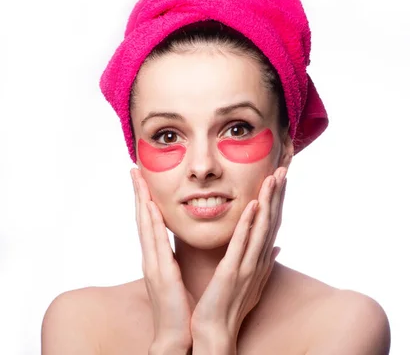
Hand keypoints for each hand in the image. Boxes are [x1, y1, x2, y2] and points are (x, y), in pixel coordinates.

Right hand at [131, 168, 194, 351]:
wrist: (174, 335)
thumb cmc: (179, 308)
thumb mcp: (178, 277)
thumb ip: (177, 260)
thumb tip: (179, 248)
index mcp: (158, 258)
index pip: (151, 223)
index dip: (146, 200)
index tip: (144, 179)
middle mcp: (152, 258)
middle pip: (143, 219)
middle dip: (138, 193)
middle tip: (134, 169)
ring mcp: (153, 265)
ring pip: (145, 226)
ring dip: (142, 200)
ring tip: (138, 178)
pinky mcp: (160, 273)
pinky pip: (156, 243)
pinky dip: (152, 223)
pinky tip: (150, 206)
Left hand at [190, 167, 287, 348]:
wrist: (215, 333)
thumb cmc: (229, 306)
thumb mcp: (251, 281)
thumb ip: (264, 262)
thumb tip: (277, 248)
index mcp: (260, 260)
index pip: (272, 224)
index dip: (278, 200)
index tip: (281, 177)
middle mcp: (259, 261)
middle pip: (272, 221)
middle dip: (278, 193)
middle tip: (284, 167)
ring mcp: (248, 267)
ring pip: (262, 228)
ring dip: (269, 201)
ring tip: (273, 178)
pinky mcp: (232, 273)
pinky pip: (242, 245)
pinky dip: (249, 224)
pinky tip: (253, 205)